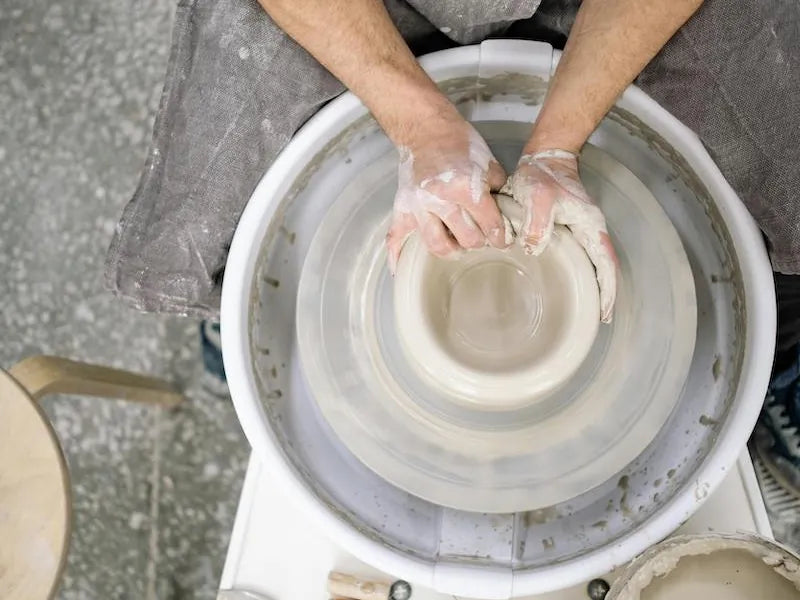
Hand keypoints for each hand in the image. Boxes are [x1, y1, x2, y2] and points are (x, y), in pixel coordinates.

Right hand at [385, 115, 509, 272]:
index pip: (490, 225)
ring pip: (437, 245)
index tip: (503, 241)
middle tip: (483, 240)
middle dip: (479, 242)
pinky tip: (401, 270)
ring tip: (458, 247)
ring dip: (452, 251)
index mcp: (465, 188)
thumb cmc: (459, 143)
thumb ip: (497, 190)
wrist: (426, 129)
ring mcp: (418, 207)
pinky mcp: (402, 208)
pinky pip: (395, 237)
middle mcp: (440, 200)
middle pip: (467, 239)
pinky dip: (397, 256)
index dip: (501, 237)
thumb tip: (505, 215)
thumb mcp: (488, 162)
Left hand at [507, 149, 617, 322]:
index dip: (608, 288)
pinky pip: (578, 257)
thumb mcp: (537, 197)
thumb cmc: (542, 175)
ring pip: (592, 264)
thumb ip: (537, 224)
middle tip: (599, 320)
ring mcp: (580, 231)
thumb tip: (536, 249)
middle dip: (604, 294)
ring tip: (588, 311)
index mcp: (590, 225)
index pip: (606, 262)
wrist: (543, 158)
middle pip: (604, 268)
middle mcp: (590, 230)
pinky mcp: (568, 230)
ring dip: (593, 286)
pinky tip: (569, 286)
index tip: (605, 311)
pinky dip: (579, 274)